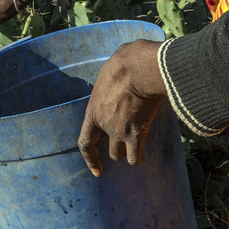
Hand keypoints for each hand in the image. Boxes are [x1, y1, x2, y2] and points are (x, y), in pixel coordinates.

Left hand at [78, 39, 164, 176]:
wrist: (138, 68)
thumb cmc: (127, 61)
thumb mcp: (112, 68)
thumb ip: (115, 75)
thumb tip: (124, 59)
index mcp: (94, 108)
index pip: (85, 139)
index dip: (90, 156)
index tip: (96, 169)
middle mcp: (104, 124)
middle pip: (108, 149)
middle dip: (116, 149)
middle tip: (124, 149)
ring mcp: (119, 131)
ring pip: (121, 155)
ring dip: (128, 152)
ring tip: (136, 149)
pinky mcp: (136, 133)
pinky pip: (135, 157)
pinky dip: (139, 157)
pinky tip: (143, 156)